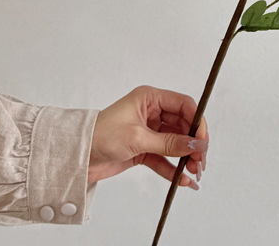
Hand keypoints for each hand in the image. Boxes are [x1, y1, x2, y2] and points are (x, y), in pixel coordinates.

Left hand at [88, 85, 207, 187]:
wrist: (75, 158)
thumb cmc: (101, 137)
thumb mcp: (138, 138)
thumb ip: (169, 143)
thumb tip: (196, 145)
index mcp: (150, 98)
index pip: (184, 105)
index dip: (197, 121)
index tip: (203, 140)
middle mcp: (152, 112)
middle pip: (183, 125)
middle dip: (193, 143)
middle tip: (201, 160)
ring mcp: (149, 131)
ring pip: (175, 143)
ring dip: (185, 157)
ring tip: (194, 172)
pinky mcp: (143, 149)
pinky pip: (164, 157)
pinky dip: (172, 168)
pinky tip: (182, 179)